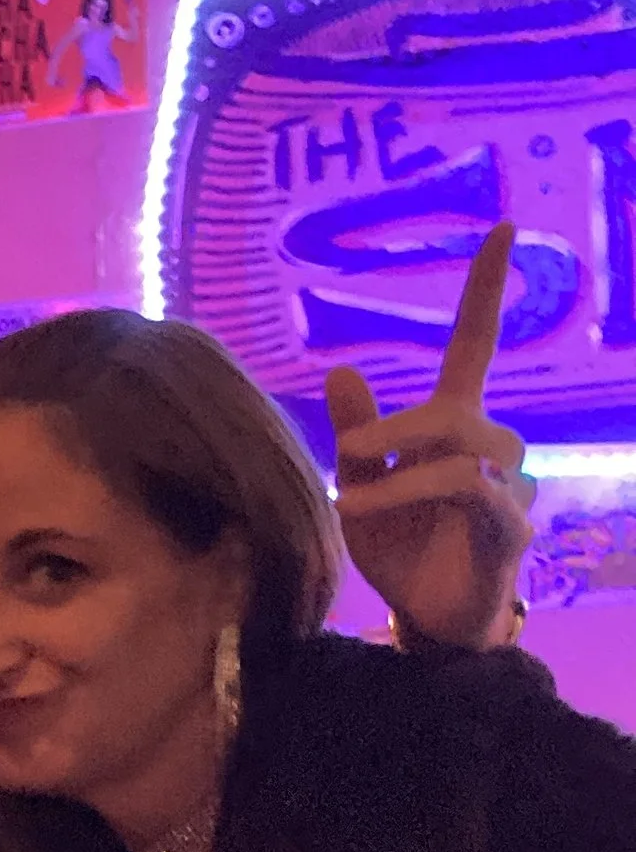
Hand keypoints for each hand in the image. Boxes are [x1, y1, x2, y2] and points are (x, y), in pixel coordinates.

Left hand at [325, 223, 533, 648]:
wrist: (428, 622)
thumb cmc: (402, 551)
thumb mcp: (362, 491)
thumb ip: (357, 437)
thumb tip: (340, 368)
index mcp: (453, 428)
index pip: (476, 345)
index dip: (486, 291)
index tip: (503, 229)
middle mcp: (489, 449)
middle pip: (457, 408)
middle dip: (399, 426)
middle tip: (351, 453)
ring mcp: (508, 486)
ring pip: (462, 448)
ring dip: (399, 470)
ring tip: (350, 500)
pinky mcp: (510, 527)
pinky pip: (469, 491)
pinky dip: (412, 493)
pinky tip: (366, 512)